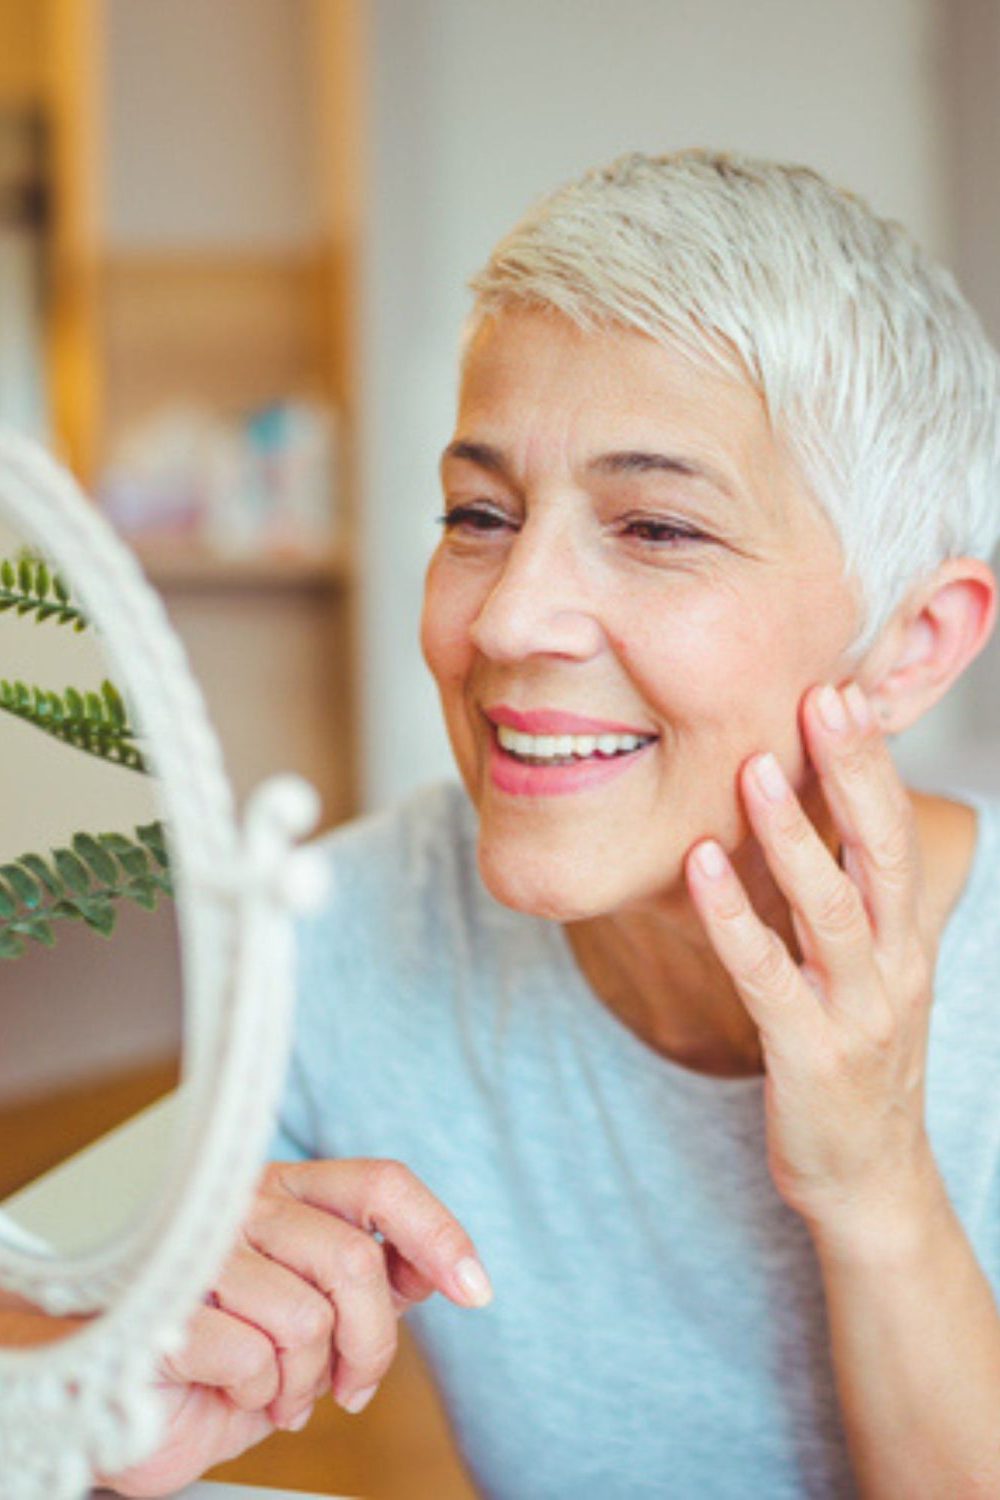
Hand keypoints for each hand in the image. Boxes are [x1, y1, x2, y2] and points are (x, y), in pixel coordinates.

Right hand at [105, 1158, 491, 1496]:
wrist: (117, 1391)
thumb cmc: (224, 1343)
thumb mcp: (313, 1307)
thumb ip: (373, 1279)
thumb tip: (443, 1270)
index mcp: (285, 1188)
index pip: (381, 1183)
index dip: (438, 1232)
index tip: (476, 1289)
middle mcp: (244, 1203)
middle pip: (354, 1260)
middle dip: (370, 1342)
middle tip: (352, 1384)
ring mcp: (201, 1250)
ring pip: (307, 1316)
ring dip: (306, 1379)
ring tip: (280, 1390)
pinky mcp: (164, 1306)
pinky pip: (252, 1356)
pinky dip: (258, 1394)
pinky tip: (237, 1394)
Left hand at [685, 681, 942, 1250]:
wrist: (870, 1181)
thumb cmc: (856, 1058)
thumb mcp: (867, 971)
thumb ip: (843, 898)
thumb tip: (805, 818)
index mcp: (906, 935)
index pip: (896, 831)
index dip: (873, 762)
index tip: (843, 691)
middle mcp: (895, 964)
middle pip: (883, 851)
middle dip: (854, 772)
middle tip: (821, 698)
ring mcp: (857, 1011)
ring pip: (831, 907)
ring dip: (795, 834)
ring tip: (756, 767)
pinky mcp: (809, 1053)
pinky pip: (766, 974)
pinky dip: (734, 917)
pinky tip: (701, 864)